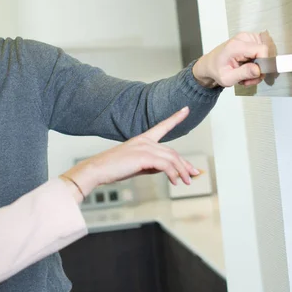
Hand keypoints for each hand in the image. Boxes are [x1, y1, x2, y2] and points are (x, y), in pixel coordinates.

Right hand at [61, 107, 198, 200]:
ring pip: (171, 158)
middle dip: (184, 164)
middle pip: (172, 151)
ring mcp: (144, 147)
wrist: (98, 170)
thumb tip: (167, 171)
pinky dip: (173, 174)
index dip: (175, 117)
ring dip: (181, 171)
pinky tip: (175, 181)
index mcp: (142, 139)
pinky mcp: (144, 157)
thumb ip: (151, 165)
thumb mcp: (136, 166)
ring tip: (186, 181)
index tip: (185, 109)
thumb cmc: (113, 168)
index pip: (162, 126)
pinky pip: (165, 165)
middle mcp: (145, 141)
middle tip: (194, 174)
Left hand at [192, 32, 269, 87]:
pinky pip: (261, 52)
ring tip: (245, 74)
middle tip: (248, 78)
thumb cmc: (216, 70)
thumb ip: (243, 74)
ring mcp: (247, 38)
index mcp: (236, 46)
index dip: (263, 64)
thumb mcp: (227, 78)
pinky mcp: (250, 40)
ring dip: (257, 68)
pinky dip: (256, 63)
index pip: (262, 50)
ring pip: (264, 53)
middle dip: (259, 69)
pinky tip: (247, 68)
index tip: (256, 75)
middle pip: (264, 52)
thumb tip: (259, 70)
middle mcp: (242, 38)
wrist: (209, 65)